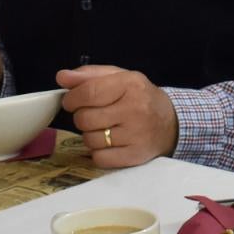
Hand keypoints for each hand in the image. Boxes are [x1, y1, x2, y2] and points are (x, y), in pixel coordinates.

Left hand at [57, 65, 177, 168]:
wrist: (171, 122)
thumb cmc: (139, 97)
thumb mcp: (119, 77)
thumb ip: (89, 75)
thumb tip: (61, 77)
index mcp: (130, 84)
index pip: (88, 93)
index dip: (72, 99)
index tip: (71, 102)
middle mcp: (135, 109)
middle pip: (85, 119)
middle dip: (82, 117)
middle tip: (93, 115)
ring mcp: (137, 135)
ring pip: (90, 140)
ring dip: (90, 135)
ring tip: (104, 128)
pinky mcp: (136, 156)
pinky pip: (100, 158)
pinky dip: (99, 153)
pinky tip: (110, 144)